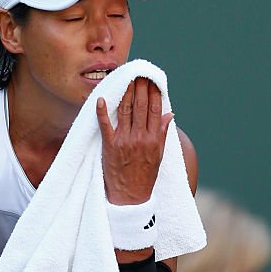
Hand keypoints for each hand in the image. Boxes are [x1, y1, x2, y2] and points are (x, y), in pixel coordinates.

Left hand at [96, 77, 172, 204]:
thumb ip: (163, 134)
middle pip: (141, 106)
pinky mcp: (109, 147)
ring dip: (125, 92)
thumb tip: (169, 114)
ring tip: (126, 78)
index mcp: (153, 139)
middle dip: (140, 87)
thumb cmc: (145, 178)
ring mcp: (124, 142)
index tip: (152, 79)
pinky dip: (102, 111)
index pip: (155, 109)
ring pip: (125, 111)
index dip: (153, 92)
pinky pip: (105, 126)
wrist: (130, 199)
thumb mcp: (159, 156)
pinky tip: (101, 98)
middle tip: (139, 72)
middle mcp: (140, 138)